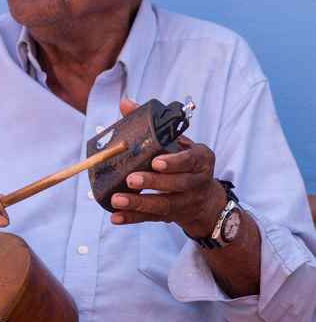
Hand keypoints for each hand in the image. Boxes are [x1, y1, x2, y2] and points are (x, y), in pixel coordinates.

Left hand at [110, 99, 225, 234]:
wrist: (205, 198)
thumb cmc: (186, 161)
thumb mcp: (178, 141)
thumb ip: (152, 123)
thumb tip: (125, 103)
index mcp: (201, 159)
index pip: (191, 160)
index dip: (174, 162)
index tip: (155, 162)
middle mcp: (197, 182)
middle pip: (177, 184)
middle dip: (153, 183)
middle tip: (131, 179)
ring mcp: (185, 202)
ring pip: (164, 205)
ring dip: (139, 203)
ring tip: (117, 199)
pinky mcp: (172, 216)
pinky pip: (151, 219)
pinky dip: (133, 218)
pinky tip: (115, 217)